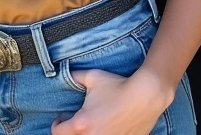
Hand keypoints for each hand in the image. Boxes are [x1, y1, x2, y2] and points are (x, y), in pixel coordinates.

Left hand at [50, 67, 173, 134]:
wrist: (144, 96)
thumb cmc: (117, 86)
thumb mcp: (92, 77)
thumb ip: (75, 76)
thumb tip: (65, 72)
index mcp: (82, 124)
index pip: (58, 133)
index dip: (56, 124)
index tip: (61, 119)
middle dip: (71, 132)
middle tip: (74, 124)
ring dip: (86, 134)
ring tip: (90, 126)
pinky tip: (106, 128)